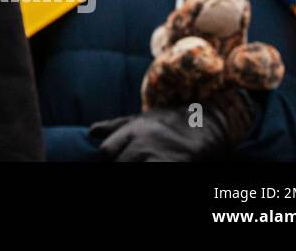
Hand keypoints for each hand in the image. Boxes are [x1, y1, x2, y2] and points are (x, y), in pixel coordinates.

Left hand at [88, 90, 257, 161]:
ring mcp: (160, 157)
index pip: (106, 151)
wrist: (205, 124)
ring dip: (134, 172)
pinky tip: (154, 170)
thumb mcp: (140, 119)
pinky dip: (154, 175)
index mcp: (133, 131)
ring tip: (140, 167)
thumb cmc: (168, 123)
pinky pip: (158, 176)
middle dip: (120, 168)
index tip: (111, 161)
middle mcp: (144, 144)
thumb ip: (115, 127)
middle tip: (127, 164)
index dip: (106, 159)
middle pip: (119, 166)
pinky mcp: (175, 166)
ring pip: (135, 172)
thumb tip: (91, 132)